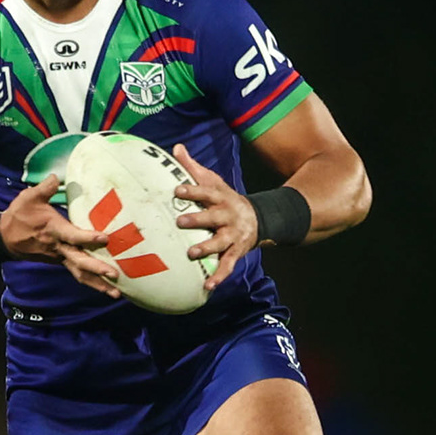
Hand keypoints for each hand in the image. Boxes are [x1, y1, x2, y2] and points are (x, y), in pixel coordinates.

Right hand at [0, 173, 121, 298]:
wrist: (4, 238)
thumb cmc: (18, 216)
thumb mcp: (28, 198)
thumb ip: (44, 188)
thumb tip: (56, 177)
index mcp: (53, 230)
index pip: (73, 236)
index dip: (88, 237)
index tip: (105, 238)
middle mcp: (58, 247)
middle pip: (79, 261)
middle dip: (97, 269)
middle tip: (114, 275)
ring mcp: (59, 257)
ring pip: (80, 273)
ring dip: (98, 284)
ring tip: (116, 294)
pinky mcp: (60, 261)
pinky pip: (77, 273)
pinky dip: (92, 282)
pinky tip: (107, 288)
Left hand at [172, 146, 254, 290]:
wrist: (259, 218)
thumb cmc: (225, 199)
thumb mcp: (214, 182)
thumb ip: (194, 168)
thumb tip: (176, 148)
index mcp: (221, 197)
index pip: (207, 192)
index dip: (193, 191)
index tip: (177, 190)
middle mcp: (229, 216)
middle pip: (214, 217)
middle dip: (198, 219)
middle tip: (181, 222)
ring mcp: (233, 235)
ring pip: (221, 242)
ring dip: (206, 248)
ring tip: (191, 253)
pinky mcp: (236, 252)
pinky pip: (228, 265)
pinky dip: (219, 276)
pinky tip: (208, 287)